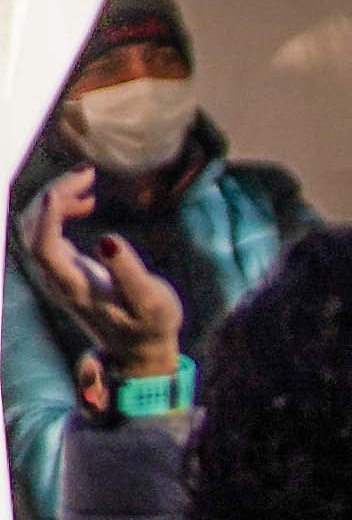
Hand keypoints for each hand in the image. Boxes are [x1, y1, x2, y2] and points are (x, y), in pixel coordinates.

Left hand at [26, 186, 179, 387]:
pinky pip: (45, 231)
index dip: (49, 214)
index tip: (70, 187)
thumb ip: (128, 270)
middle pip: (33, 231)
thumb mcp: (150, 299)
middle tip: (88, 172)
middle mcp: (56, 279)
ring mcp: (57, 273)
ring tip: (88, 180)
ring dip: (54, 199)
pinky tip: (86, 201)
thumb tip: (107, 239)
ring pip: (34, 228)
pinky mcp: (64, 267)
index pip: (43, 246)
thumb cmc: (151, 323)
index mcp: (74, 287)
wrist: (139, 347)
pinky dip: (59, 209)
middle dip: (53, 195)